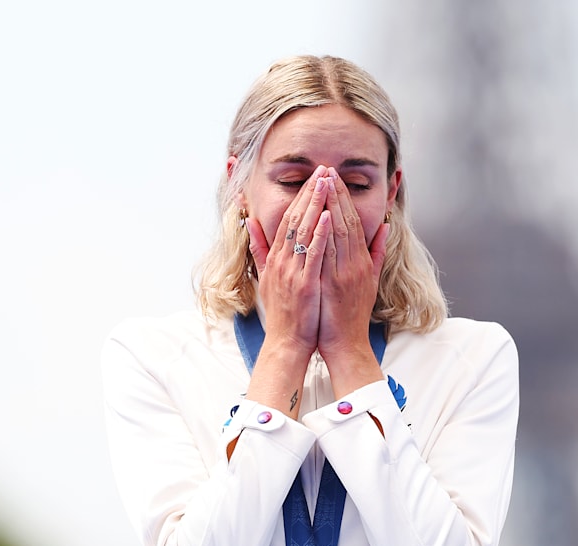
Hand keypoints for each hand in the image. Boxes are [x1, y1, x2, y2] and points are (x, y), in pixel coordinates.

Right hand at [246, 165, 333, 359]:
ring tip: (326, 183)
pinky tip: (328, 216)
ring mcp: (292, 272)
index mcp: (276, 258)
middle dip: (309, 193)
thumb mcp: (265, 277)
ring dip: (316, 205)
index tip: (312, 178)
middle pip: (295, 219)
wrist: (286, 343)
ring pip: (304, 231)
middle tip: (322, 170)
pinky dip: (320, 234)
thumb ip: (259, 249)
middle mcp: (281, 261)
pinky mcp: (304, 284)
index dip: (299, 196)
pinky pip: (313, 254)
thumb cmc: (282, 313)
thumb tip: (249, 223)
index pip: (287, 219)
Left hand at [317, 167, 389, 363]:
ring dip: (330, 206)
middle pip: (347, 221)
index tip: (335, 178)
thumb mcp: (370, 281)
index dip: (345, 198)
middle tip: (327, 170)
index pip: (354, 222)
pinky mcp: (335, 285)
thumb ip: (376, 253)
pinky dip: (325, 234)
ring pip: (339, 232)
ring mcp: (346, 273)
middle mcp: (356, 264)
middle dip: (336, 194)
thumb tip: (385, 228)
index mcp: (362, 261)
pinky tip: (320, 216)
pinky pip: (330, 254)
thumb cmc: (352, 314)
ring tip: (322, 183)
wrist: (347, 344)